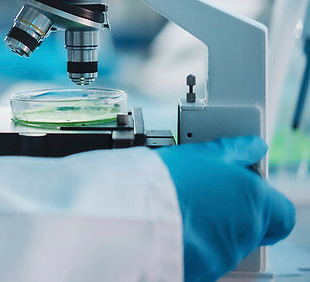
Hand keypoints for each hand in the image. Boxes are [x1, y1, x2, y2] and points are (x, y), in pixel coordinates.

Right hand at [156, 137, 294, 281]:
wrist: (131, 215)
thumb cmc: (166, 182)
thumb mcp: (201, 153)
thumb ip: (234, 150)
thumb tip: (253, 146)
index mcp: (255, 201)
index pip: (283, 213)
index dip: (269, 203)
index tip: (249, 190)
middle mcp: (246, 231)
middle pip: (253, 225)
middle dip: (233, 211)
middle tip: (206, 195)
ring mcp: (225, 254)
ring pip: (227, 241)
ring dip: (212, 227)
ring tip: (182, 208)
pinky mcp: (204, 270)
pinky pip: (205, 255)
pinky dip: (194, 243)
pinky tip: (174, 226)